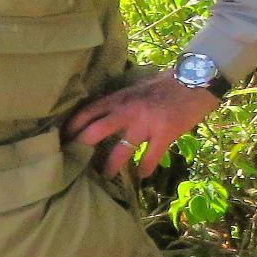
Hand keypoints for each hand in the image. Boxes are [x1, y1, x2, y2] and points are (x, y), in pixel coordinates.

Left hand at [62, 72, 221, 177]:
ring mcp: (145, 123)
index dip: (72, 125)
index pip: (87, 111)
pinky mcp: (164, 133)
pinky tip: (142, 175)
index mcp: (118, 98)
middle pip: (95, 131)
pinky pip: (150, 156)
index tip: (61, 138)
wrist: (195, 80)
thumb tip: (100, 116)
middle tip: (73, 161)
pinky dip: (145, 168)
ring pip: (121, 150)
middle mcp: (127, 110)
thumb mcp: (134, 89)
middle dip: (82, 147)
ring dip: (111, 166)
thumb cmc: (163, 85)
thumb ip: (118, 102)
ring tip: (105, 176)